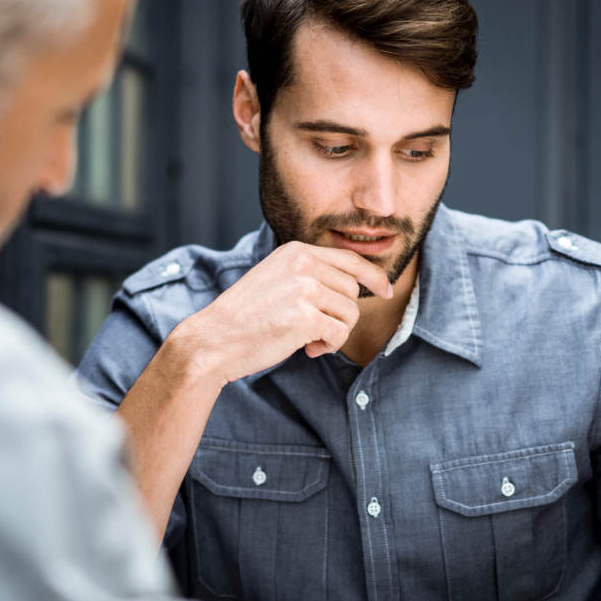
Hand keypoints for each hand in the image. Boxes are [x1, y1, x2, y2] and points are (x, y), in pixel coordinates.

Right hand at [179, 241, 391, 383]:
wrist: (215, 339)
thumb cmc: (245, 316)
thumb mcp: (277, 278)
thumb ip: (310, 274)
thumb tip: (356, 285)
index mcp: (296, 251)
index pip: (349, 259)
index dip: (373, 276)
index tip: (385, 289)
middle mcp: (303, 265)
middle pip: (352, 291)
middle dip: (341, 315)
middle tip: (316, 330)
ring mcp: (304, 289)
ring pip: (350, 313)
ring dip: (335, 333)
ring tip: (309, 340)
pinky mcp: (305, 317)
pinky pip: (339, 333)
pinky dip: (329, 346)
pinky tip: (307, 349)